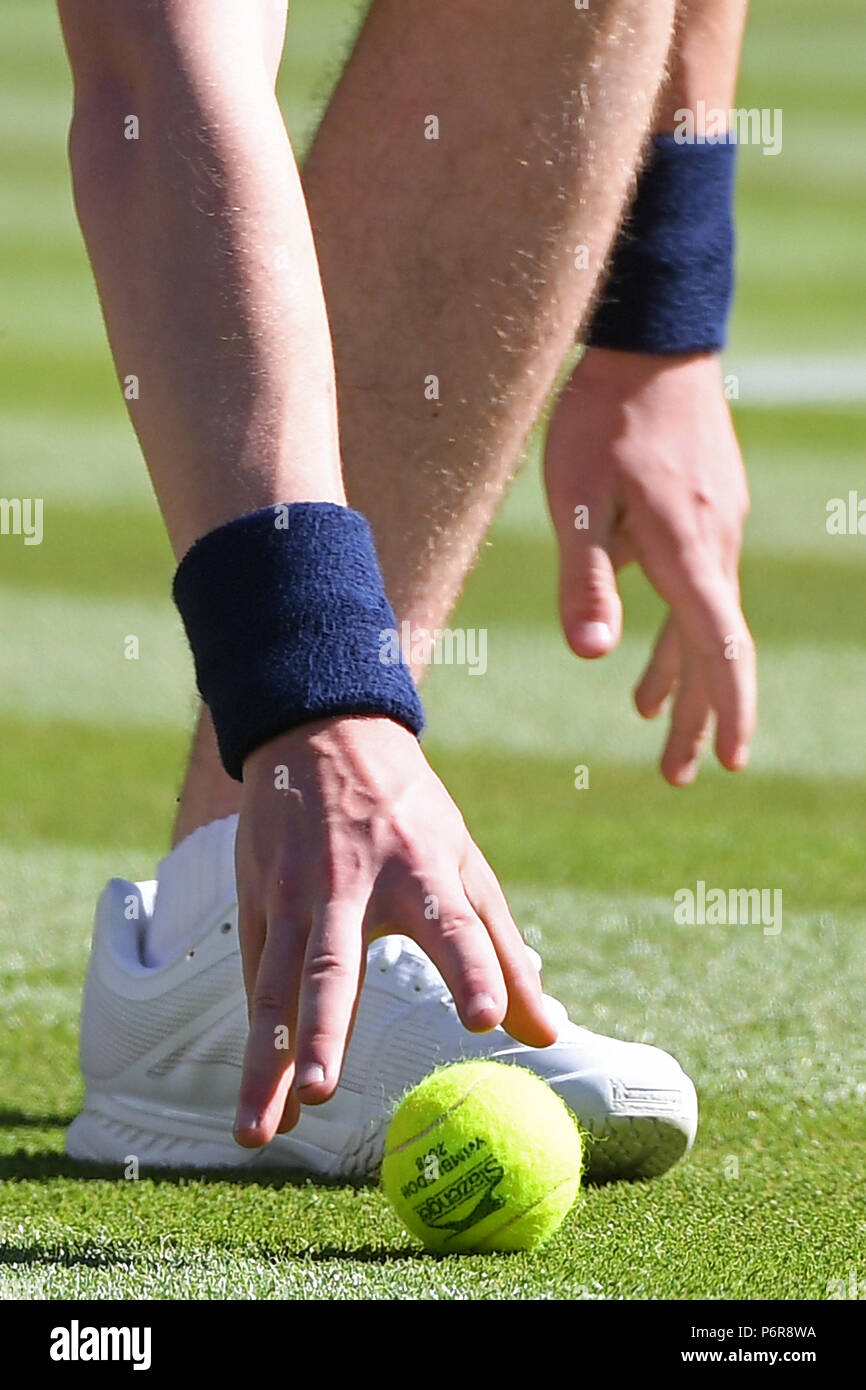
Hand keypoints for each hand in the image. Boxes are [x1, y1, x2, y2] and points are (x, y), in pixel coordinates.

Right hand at [233, 715, 555, 1145]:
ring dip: (266, 1063)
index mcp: (419, 868)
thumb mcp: (465, 861)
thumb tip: (549, 1033)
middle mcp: (348, 884)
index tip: (488, 1021)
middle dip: (324, 1030)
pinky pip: (257, 985)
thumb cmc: (409, 811)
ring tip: (260, 1135)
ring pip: (274, 987)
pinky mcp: (256, 903)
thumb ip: (501, 948)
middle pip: (333, 965)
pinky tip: (265, 1109)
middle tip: (323, 1094)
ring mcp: (293, 895)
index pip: (451, 924)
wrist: (319, 732)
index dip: (472, 970)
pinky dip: (258, 1047)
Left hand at [544, 347, 755, 785]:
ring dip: (678, 676)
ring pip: (702, 620)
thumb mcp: (578, 499)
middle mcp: (714, 547)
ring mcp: (715, 526)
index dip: (726, 712)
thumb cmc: (605, 416)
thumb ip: (585, 578)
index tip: (728, 762)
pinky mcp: (703, 508)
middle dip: (694, 716)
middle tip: (677, 775)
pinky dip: (672, 628)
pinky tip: (638, 642)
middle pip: (711, 651)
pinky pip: (695, 586)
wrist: (652, 338)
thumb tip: (594, 655)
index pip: (721, 652)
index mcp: (688, 554)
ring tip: (649, 721)